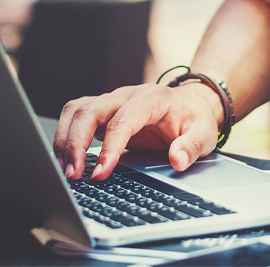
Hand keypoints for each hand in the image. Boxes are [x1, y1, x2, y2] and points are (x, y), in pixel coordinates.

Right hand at [53, 83, 222, 180]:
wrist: (191, 105)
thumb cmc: (195, 119)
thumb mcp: (203, 134)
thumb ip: (191, 146)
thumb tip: (177, 161)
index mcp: (152, 98)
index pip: (122, 121)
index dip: (109, 147)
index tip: (101, 171)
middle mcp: (127, 95)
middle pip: (90, 111)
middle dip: (76, 142)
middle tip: (74, 174)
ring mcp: (112, 101)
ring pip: (77, 111)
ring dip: (65, 139)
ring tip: (65, 170)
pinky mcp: (103, 111)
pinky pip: (76, 116)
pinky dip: (66, 136)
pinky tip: (66, 159)